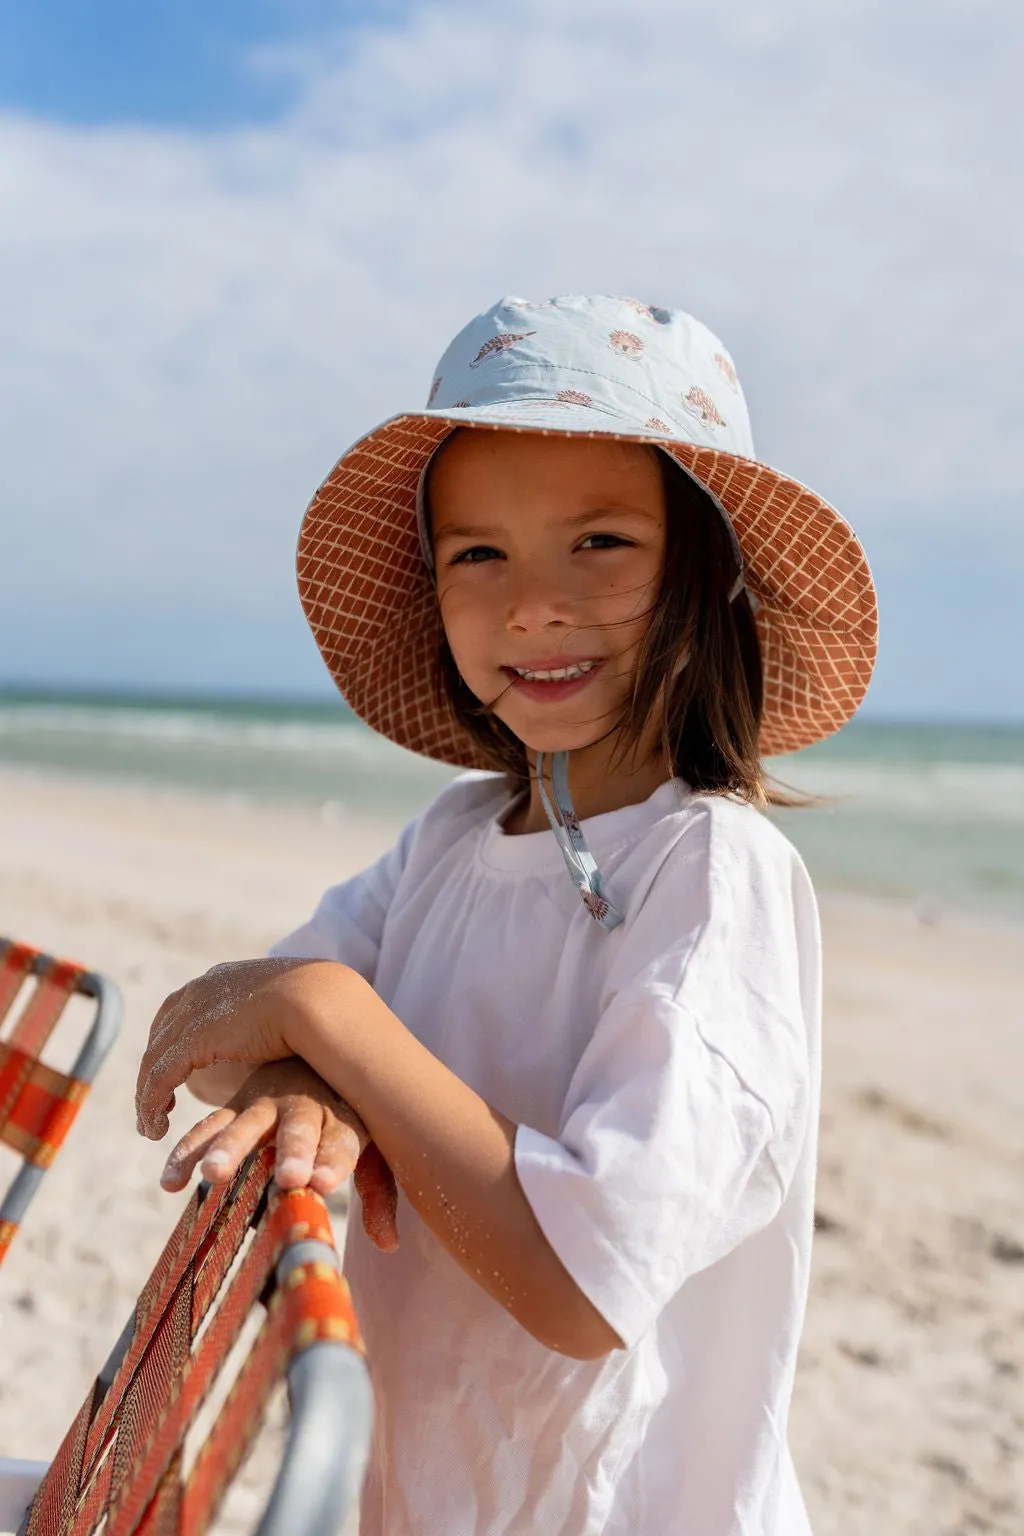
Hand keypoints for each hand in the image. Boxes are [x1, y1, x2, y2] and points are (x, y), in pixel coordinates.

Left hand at [135, 956, 354, 1138]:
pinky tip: (157, 1128)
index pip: (180, 1009)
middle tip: (158, 1102)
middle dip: (153, 1068)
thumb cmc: (319, 1009)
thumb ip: (272, 1024)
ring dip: (147, 1096)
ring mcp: (192, 1014)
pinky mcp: (191, 1041)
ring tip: (152, 1126)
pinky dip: (152, 1105)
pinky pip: (158, 1079)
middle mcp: (200, 991)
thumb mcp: (288, 1011)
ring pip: (153, 1061)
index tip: (175, 1069)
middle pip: (161, 1034)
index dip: (174, 1041)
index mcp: (222, 979)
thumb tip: (281, 1040)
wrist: (318, 1001)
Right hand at [159, 1058, 398, 1250]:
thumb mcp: (368, 1146)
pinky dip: (188, 1152)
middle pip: (298, 1129)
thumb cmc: (343, 1113)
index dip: (333, 1161)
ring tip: (215, 1174)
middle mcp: (302, 1108)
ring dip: (230, 1148)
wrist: (311, 1054)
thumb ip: (377, 1192)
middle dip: (293, 1151)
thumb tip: (390, 1243)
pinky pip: (207, 1129)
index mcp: (341, 1118)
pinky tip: (171, 1180)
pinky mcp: (234, 1108)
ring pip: (244, 1126)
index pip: (341, 1141)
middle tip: (288, 1176)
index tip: (325, 1183)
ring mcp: (264, 1105)